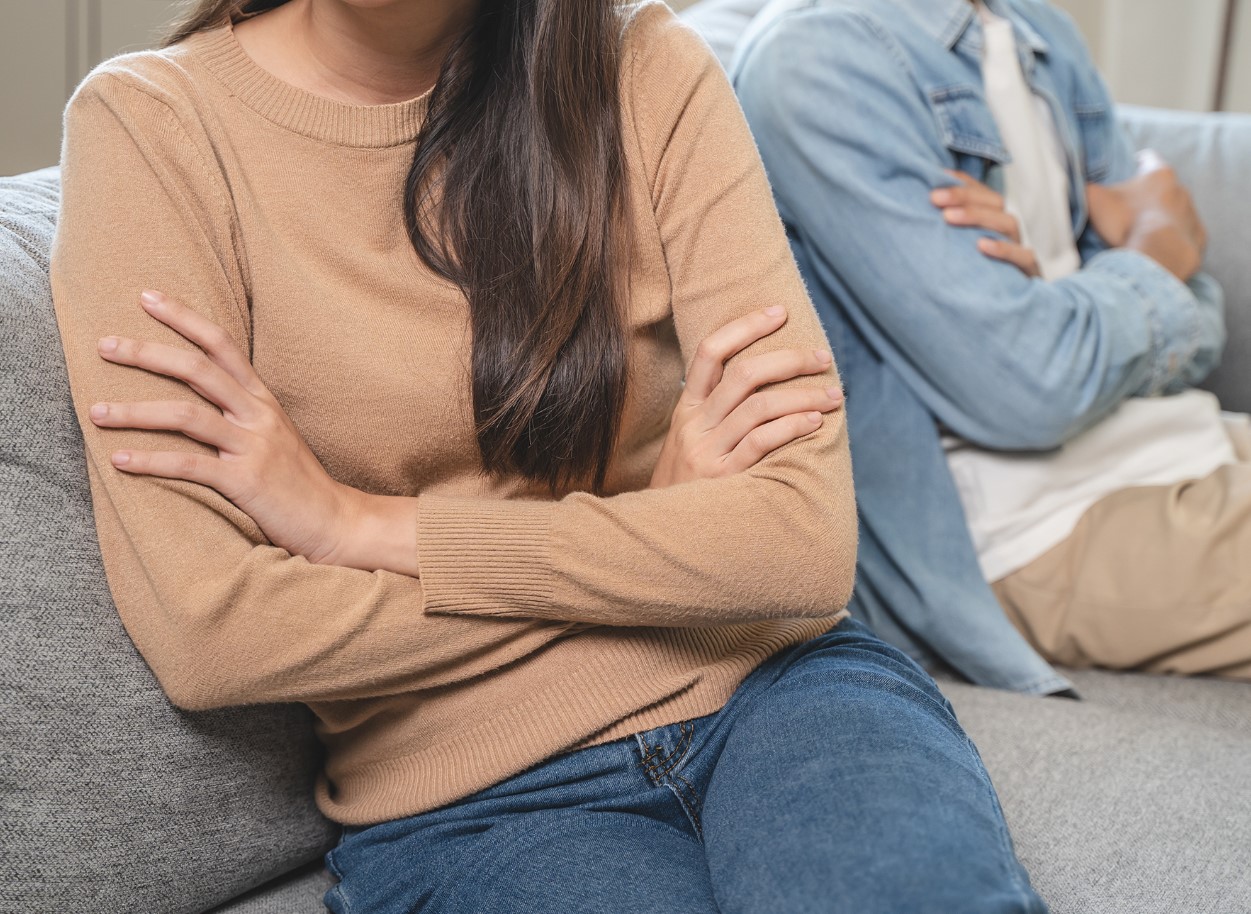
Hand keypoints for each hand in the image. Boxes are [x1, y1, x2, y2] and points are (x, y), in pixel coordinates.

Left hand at [90, 290, 364, 566]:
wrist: (336, 521)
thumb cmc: (299, 482)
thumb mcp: (275, 435)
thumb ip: (242, 414)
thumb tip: (199, 398)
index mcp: (263, 400)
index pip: (221, 345)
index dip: (183, 317)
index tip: (146, 297)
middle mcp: (258, 415)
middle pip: (197, 369)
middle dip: (146, 353)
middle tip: (104, 345)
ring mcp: (253, 447)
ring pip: (186, 415)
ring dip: (134, 411)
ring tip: (95, 412)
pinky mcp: (246, 482)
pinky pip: (190, 465)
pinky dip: (151, 461)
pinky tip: (120, 460)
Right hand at [649, 306, 842, 488]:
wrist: (662, 534)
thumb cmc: (689, 485)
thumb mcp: (690, 441)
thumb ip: (717, 413)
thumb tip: (767, 381)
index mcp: (686, 409)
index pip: (711, 351)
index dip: (746, 326)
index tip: (780, 311)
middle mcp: (694, 425)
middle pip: (745, 374)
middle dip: (790, 359)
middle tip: (822, 356)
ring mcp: (707, 452)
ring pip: (760, 406)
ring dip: (804, 395)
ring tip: (834, 394)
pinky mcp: (722, 479)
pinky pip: (762, 442)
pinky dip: (793, 427)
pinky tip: (816, 422)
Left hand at [931, 170, 1039, 276]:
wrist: (1008, 309)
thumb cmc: (979, 275)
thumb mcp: (963, 250)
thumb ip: (949, 228)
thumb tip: (922, 207)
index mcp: (994, 221)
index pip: (981, 193)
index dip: (961, 184)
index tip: (934, 181)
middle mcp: (1008, 231)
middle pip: (994, 203)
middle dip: (963, 196)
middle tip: (934, 198)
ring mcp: (1020, 248)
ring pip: (1007, 223)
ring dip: (977, 216)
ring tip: (948, 217)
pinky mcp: (1028, 270)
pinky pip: (1022, 256)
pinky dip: (1003, 249)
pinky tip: (981, 245)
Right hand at [1086, 150, 1205, 280]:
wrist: (1157, 254)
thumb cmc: (1126, 222)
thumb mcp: (1094, 200)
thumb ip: (1085, 188)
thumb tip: (1075, 184)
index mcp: (1159, 174)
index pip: (1148, 158)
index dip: (1136, 161)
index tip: (1129, 166)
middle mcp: (1181, 189)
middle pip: (1163, 186)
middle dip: (1148, 193)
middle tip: (1129, 206)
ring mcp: (1192, 213)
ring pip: (1176, 209)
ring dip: (1161, 216)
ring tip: (1143, 230)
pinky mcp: (1198, 236)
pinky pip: (1184, 233)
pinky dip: (1173, 237)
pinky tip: (1159, 246)